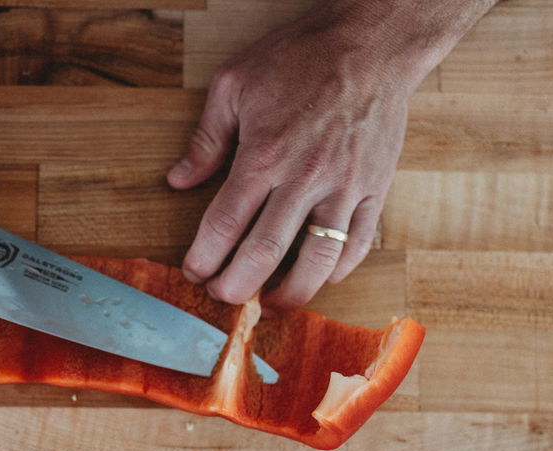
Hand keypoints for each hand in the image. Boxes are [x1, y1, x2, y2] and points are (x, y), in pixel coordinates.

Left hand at [169, 0, 489, 308]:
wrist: (372, 43)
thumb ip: (206, 138)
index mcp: (264, 155)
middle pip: (264, 253)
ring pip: (317, 260)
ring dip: (291, 292)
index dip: (204, 257)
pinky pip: (357, 244)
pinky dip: (337, 270)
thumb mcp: (234, 83)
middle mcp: (304, 178)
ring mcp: (344, 187)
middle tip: (223, 297)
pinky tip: (320, 278)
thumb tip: (178, 180)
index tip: (194, 272)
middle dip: (237, 285)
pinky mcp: (374, 189)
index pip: (225, 224)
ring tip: (272, 303)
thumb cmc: (300, 58)